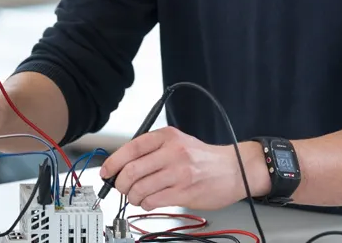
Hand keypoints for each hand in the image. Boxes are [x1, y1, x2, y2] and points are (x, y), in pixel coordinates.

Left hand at [99, 127, 264, 210]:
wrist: (235, 169)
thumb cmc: (203, 158)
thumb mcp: (177, 142)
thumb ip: (152, 150)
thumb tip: (122, 165)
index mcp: (167, 136)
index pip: (131, 148)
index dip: (113, 162)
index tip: (106, 172)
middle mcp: (172, 152)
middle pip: (131, 170)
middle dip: (120, 183)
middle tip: (121, 187)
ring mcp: (179, 173)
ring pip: (140, 188)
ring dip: (133, 196)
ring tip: (137, 196)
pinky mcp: (185, 192)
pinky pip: (153, 201)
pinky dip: (146, 204)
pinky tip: (150, 201)